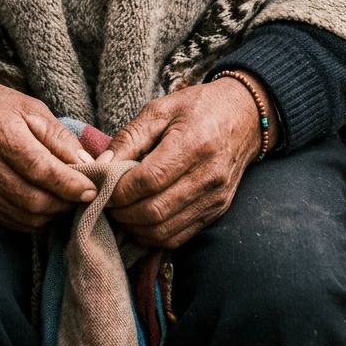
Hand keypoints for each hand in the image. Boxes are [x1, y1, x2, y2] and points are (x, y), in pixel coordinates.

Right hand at [0, 71, 96, 231]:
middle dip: (64, 202)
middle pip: (33, 198)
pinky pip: (10, 221)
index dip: (69, 184)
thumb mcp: (29, 107)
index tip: (91, 189)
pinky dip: (33, 218)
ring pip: (24, 215)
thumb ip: (58, 136)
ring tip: (65, 198)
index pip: (40, 169)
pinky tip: (43, 204)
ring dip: (51, 213)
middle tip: (82, 194)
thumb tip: (86, 164)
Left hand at [106, 75, 278, 248]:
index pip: (149, 180)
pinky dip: (154, 236)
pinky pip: (180, 237)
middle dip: (122, 212)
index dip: (119, 190)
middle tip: (105, 202)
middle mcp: (208, 176)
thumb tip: (101, 166)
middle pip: (155, 211)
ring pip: (165, 231)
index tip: (101, 186)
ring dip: (135, 228)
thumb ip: (130, 137)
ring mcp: (215, 198)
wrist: (245, 116)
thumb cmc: (198, 107)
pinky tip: (140, 221)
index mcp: (193, 143)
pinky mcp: (217, 211)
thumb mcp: (160, 109)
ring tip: (120, 212)